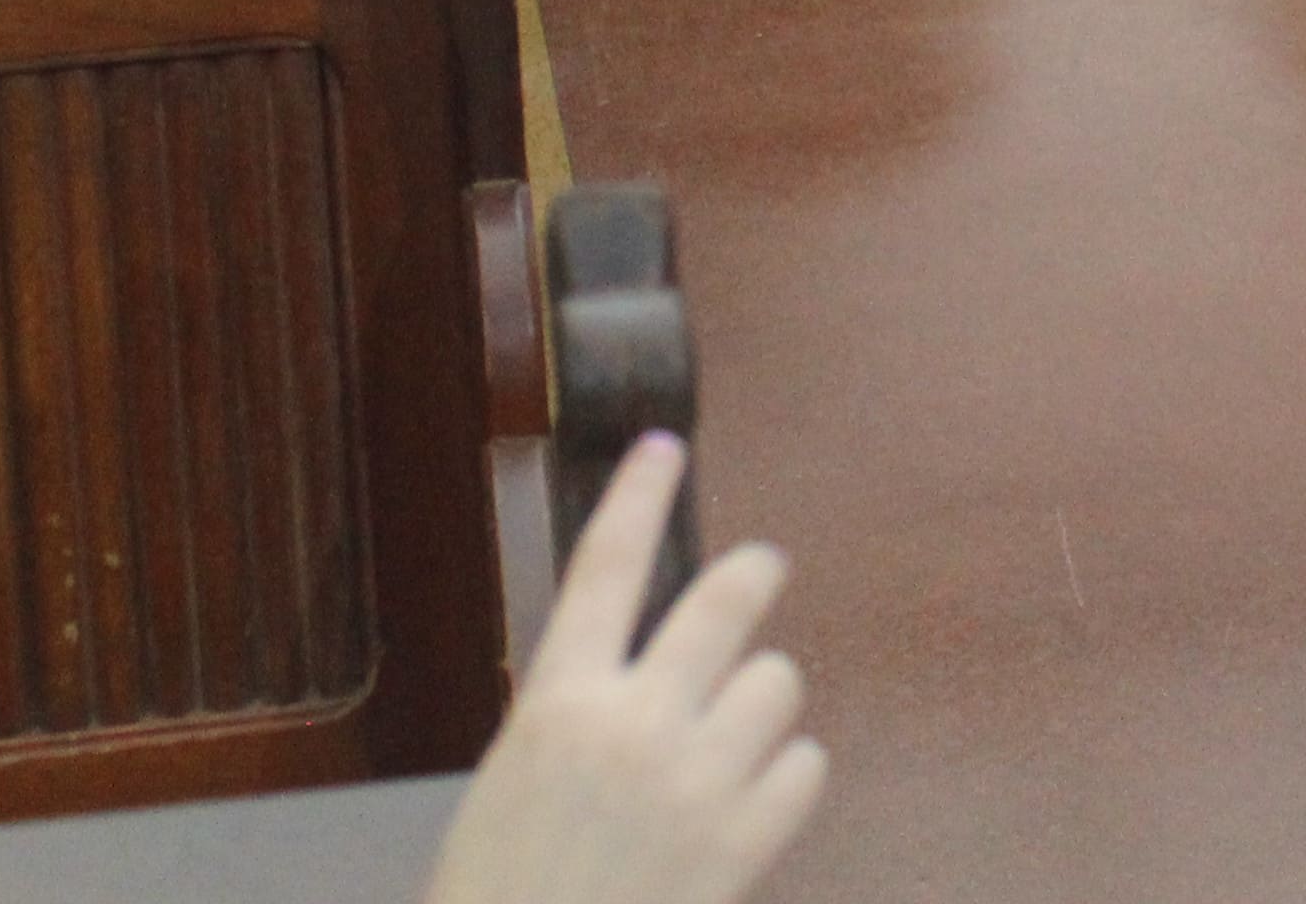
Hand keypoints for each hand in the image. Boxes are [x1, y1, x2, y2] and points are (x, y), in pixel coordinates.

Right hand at [427, 437, 825, 903]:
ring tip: (734, 734)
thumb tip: (643, 674)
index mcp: (555, 702)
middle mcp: (633, 724)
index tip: (663, 445)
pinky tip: (756, 797)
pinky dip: (788, 773)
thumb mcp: (513, 781)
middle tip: (761, 569)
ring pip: (777, 681)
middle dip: (752, 574)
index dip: (638, 494)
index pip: (605, 565)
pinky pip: (806, 764)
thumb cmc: (499, 891)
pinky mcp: (743, 843)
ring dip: (763, 698)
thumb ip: (578, 717)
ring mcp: (695, 781)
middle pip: (726, 600)